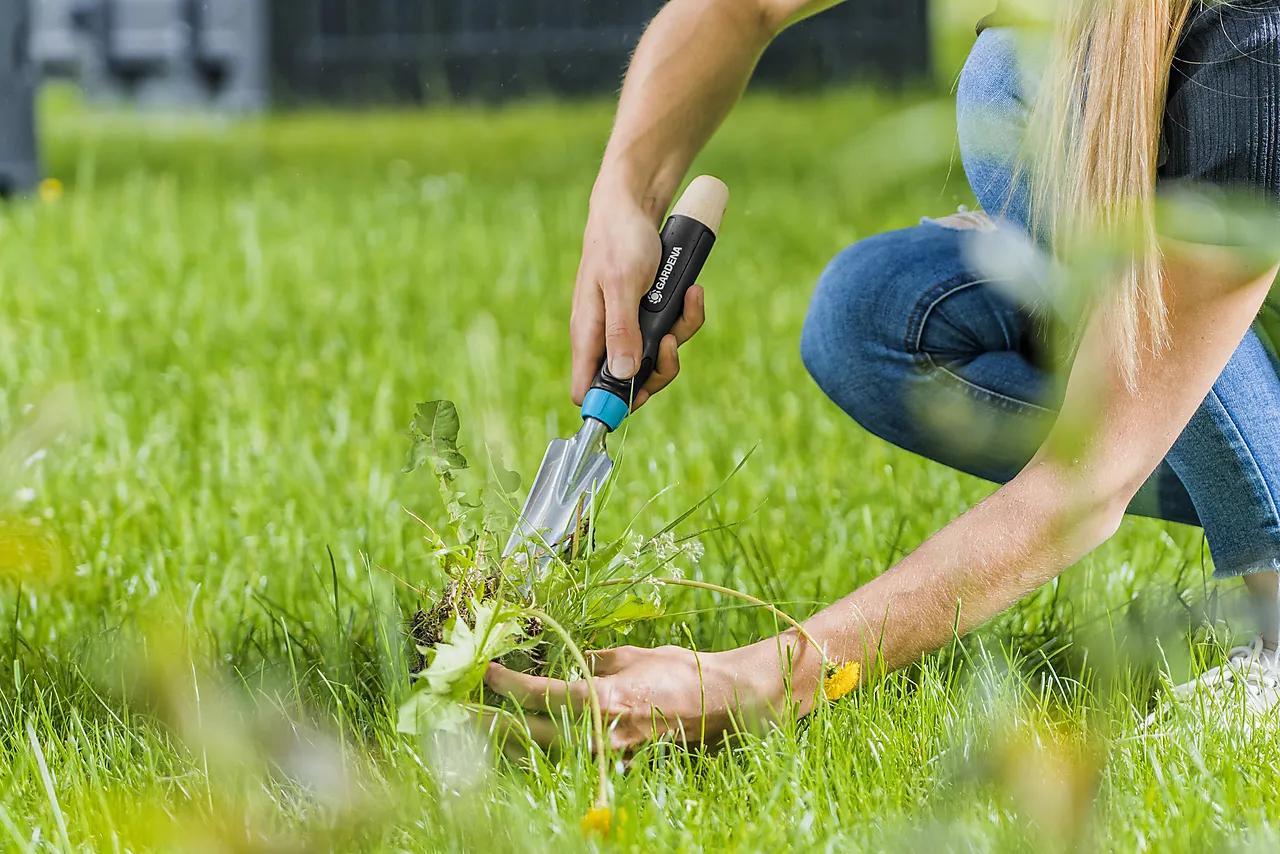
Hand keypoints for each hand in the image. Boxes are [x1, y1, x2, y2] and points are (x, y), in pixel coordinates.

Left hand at [484, 643, 790, 751]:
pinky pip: (560, 761)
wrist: (720, 706)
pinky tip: (510, 742)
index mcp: (604, 701)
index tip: (483, 669)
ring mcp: (604, 757)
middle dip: (485, 721)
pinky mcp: (610, 766)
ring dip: (501, 740)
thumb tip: (561, 657)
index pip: (541, 695)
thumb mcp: (630, 656)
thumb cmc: (679, 673)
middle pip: (527, 733)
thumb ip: (591, 660)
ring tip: (467, 728)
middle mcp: (598, 735)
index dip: (506, 683)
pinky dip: (531, 751)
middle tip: (449, 709)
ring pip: (538, 754)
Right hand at [570, 188, 706, 407]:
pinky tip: (693, 292)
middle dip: (660, 368)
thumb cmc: (619, 240)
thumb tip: (625, 375)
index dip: (611, 404)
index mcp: (588, 335)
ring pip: (656, 357)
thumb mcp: (623, 284)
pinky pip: (670, 330)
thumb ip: (622, 331)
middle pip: (631, 382)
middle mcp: (605, 337)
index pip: (588, 390)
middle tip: (672, 342)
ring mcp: (627, 326)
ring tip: (689, 300)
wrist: (633, 204)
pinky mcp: (646, 314)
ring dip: (680, 335)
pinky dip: (685, 315)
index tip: (639, 396)